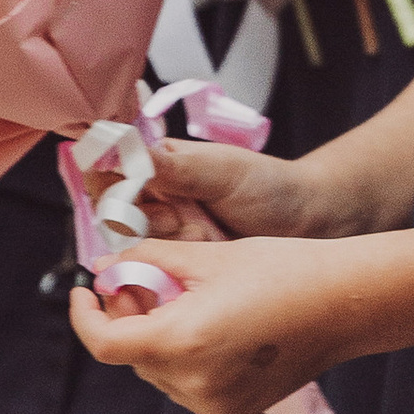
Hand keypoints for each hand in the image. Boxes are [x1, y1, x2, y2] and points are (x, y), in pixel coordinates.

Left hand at [69, 233, 346, 413]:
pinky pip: (189, 387)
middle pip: (133, 354)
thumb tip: (107, 267)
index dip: (85, 315)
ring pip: (160, 372)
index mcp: (182, 341)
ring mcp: (214, 405)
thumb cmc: (282, 269)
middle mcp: (193, 383)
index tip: (86, 290)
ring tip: (188, 301)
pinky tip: (216, 327)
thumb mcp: (208, 256)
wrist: (346, 302)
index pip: (104, 342)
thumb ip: (149, 261)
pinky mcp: (233, 412)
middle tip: (145, 279)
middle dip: (131, 317)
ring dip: (159, 339)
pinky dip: (187, 359)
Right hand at [127, 134, 329, 246]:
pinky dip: (175, 263)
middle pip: (114, 214)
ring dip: (166, 241)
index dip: (115, 188)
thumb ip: (170, 165)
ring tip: (202, 231)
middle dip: (146, 219)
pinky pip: (153, 269)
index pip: (108, 172)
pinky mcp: (177, 262)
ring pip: (132, 244)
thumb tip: (123, 144)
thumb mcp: (219, 171)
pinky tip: (205, 249)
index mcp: (158, 163)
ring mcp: (164, 231)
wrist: (305, 222)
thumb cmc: (266, 186)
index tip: (135, 195)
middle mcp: (154, 197)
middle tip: (182, 215)